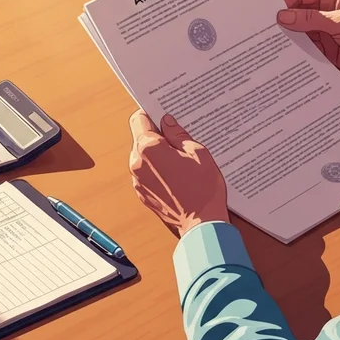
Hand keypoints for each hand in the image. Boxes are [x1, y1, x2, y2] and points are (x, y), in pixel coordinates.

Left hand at [128, 110, 228, 237]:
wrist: (202, 224)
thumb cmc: (203, 188)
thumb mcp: (197, 152)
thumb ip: (178, 134)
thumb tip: (167, 122)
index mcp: (149, 149)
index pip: (138, 119)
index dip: (150, 114)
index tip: (162, 115)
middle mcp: (137, 163)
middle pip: (139, 138)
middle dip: (156, 135)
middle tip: (177, 139)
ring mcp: (137, 181)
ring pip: (142, 157)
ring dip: (156, 154)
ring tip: (179, 159)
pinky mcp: (142, 194)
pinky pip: (145, 174)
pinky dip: (156, 170)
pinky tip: (175, 175)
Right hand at [276, 0, 339, 90]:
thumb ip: (312, 20)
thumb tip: (283, 16)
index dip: (286, 0)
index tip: (271, 12)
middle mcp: (327, 8)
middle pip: (297, 10)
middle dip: (283, 18)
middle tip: (265, 27)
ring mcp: (324, 27)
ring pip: (298, 28)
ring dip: (287, 34)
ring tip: (269, 41)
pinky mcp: (324, 45)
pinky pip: (304, 44)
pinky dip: (294, 48)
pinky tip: (282, 53)